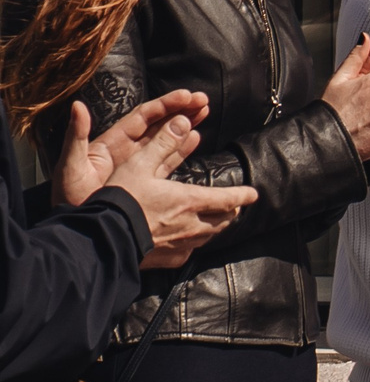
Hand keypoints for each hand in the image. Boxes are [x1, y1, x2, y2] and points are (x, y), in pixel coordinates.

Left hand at [55, 90, 207, 208]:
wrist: (83, 228)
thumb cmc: (69, 196)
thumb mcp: (70, 164)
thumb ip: (76, 135)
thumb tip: (77, 106)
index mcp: (112, 142)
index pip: (143, 117)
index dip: (165, 105)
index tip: (186, 96)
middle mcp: (128, 150)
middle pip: (159, 124)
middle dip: (181, 110)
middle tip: (204, 100)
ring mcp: (139, 166)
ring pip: (167, 139)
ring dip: (185, 125)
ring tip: (205, 113)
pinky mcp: (147, 181)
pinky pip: (168, 161)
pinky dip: (182, 149)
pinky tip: (195, 138)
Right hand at [103, 111, 259, 267]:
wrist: (104, 238)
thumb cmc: (121, 199)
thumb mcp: (139, 165)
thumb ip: (163, 144)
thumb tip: (184, 122)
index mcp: (191, 200)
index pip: (228, 199)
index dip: (243, 195)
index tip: (253, 194)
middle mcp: (194, 225)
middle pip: (225, 219)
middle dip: (230, 211)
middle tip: (231, 205)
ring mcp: (185, 245)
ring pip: (211, 235)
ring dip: (215, 226)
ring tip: (214, 219)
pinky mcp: (173, 259)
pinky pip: (191, 250)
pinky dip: (193, 242)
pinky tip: (186, 239)